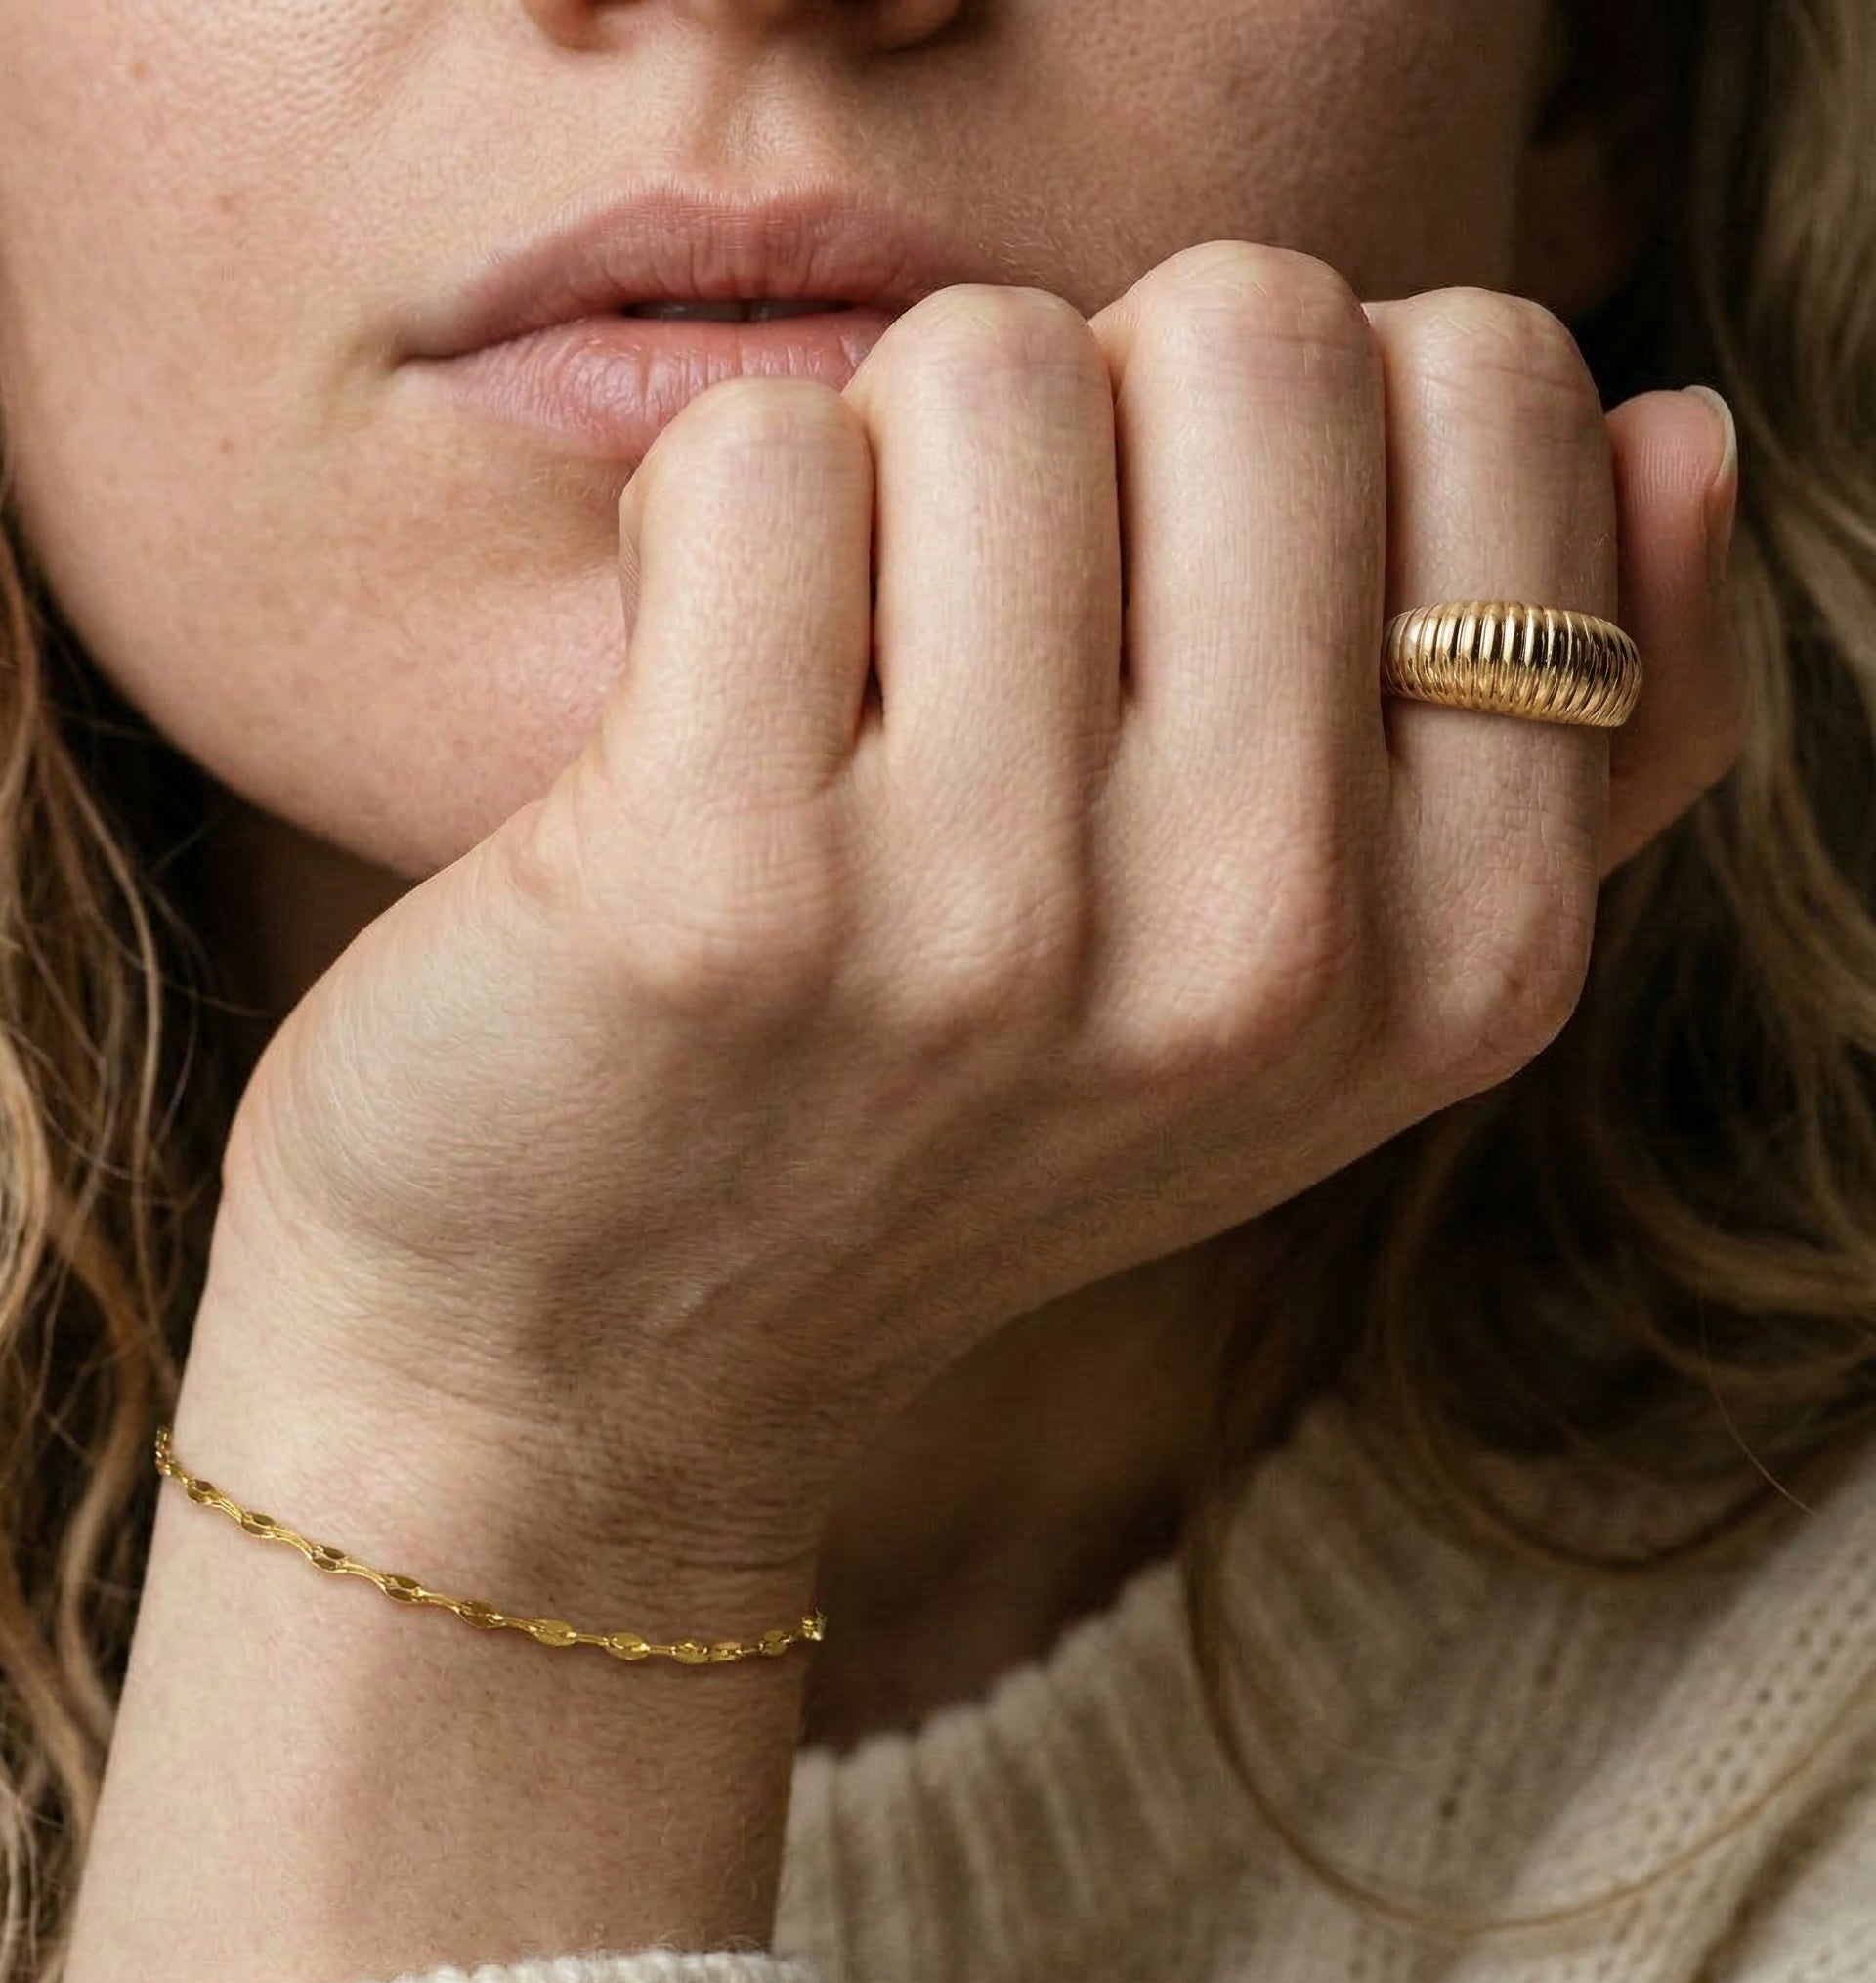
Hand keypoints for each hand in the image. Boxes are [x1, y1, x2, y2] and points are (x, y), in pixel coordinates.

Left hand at [217, 242, 1744, 1571]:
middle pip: (1251, 331)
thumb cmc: (943, 1126)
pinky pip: (757, 461)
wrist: (603, 1351)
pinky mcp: (723, 891)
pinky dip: (696, 532)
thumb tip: (1679, 421)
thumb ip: (1564, 735)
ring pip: (990, 367)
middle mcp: (1272, 947)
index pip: (1492, 389)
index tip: (1164, 603)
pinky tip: (681, 708)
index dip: (1285, 431)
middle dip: (1090, 418)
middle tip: (975, 625)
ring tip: (828, 686)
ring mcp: (1001, 926)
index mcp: (1465, 950)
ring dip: (882, 474)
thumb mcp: (1313, 997)